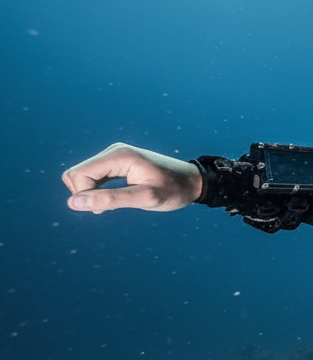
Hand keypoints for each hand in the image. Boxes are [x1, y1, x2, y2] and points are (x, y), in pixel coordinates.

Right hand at [62, 143, 202, 213]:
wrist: (193, 182)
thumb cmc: (174, 190)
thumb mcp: (145, 198)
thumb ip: (110, 200)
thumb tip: (73, 203)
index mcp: (119, 155)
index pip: (78, 174)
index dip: (84, 195)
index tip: (107, 208)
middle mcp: (113, 151)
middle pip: (76, 174)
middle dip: (86, 195)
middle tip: (112, 207)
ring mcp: (114, 156)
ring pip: (82, 177)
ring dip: (93, 194)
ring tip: (118, 203)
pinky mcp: (117, 163)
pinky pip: (94, 177)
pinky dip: (98, 191)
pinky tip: (117, 199)